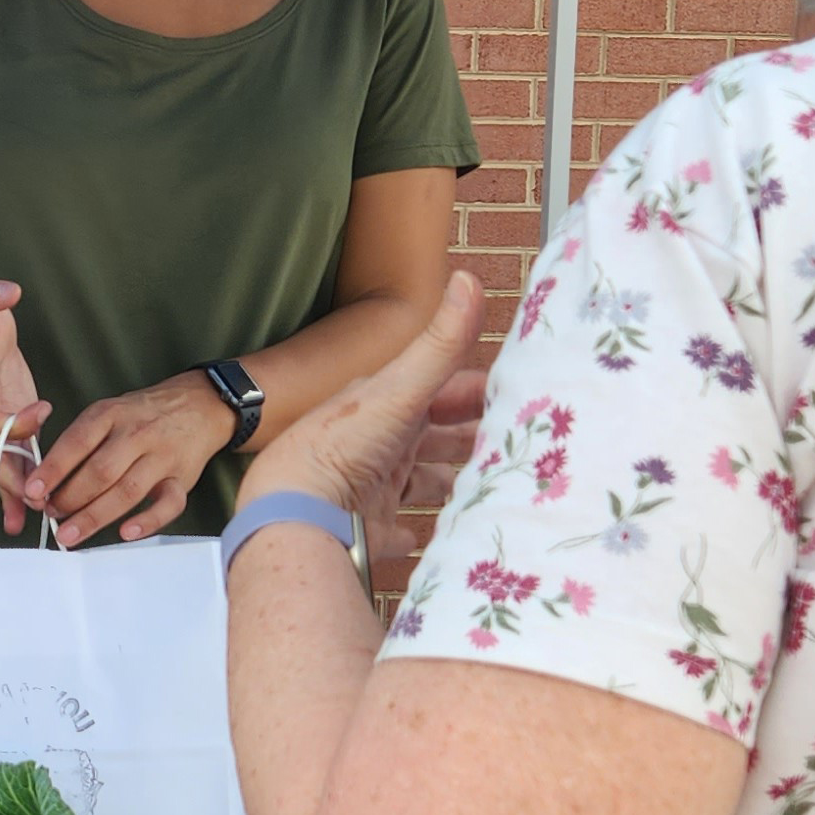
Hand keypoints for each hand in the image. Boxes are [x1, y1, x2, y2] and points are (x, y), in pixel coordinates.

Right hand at [0, 279, 48, 536]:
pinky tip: (28, 515)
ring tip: (34, 521)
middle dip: (12, 478)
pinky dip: (20, 487)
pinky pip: (14, 459)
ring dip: (16, 493)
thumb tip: (8, 292)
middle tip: (36, 500)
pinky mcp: (10, 423)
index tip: (43, 410)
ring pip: (1, 464)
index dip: (13, 420)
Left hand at [28, 375, 234, 546]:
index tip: (33, 492)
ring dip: (95, 516)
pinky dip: (148, 521)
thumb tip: (47, 480)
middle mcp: (136, 434)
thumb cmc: (144, 414)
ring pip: (127, 490)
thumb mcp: (109, 412)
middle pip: (100, 471)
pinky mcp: (183, 478)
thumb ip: (81, 441)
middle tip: (51, 515)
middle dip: (70, 498)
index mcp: (111, 414)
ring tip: (71, 534)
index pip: (76, 442)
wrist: (199, 404)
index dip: (52, 469)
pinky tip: (125, 532)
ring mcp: (161, 457)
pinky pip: (168, 504)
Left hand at [236, 273, 487, 518]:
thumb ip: (440, 343)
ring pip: (417, 482)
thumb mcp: (401, 390)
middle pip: (433, 438)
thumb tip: (469, 277)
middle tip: (511, 445)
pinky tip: (424, 537)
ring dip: (442, 482)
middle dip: (467, 439)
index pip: (442, 393)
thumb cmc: (346, 443)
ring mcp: (371, 487)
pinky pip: (391, 530)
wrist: (295, 512)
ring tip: (482, 487)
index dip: (476, 393)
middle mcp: (379, 444)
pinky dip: (407, 533)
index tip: (518, 397)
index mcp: (387, 405)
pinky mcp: (364, 529)